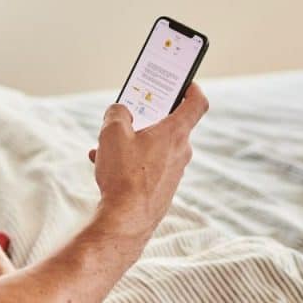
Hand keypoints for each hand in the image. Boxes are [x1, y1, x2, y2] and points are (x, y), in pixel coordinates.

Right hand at [87, 82, 208, 240]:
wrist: (127, 220)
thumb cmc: (124, 174)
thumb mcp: (112, 133)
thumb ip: (116, 114)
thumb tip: (120, 112)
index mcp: (174, 132)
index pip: (196, 103)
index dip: (192, 88)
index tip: (184, 83)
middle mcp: (180, 151)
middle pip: (169, 125)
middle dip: (146, 117)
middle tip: (128, 113)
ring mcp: (173, 172)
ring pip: (153, 147)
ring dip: (132, 142)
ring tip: (105, 146)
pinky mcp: (163, 188)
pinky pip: (147, 166)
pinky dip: (130, 162)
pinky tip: (105, 165)